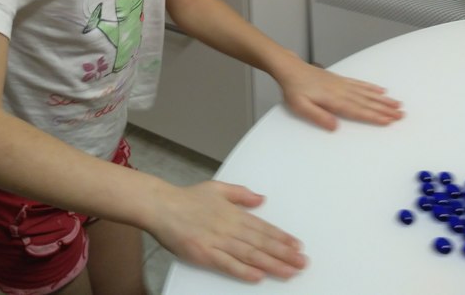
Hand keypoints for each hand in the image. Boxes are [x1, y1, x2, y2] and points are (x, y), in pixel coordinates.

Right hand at [151, 180, 306, 281]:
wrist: (162, 206)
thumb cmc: (187, 198)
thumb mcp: (218, 188)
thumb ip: (241, 194)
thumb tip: (261, 199)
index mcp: (233, 212)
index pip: (263, 227)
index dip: (282, 237)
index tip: (298, 246)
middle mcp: (228, 226)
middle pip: (261, 242)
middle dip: (284, 253)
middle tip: (302, 262)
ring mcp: (217, 241)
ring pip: (250, 254)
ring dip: (272, 263)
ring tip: (289, 271)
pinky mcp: (204, 254)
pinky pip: (227, 264)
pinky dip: (244, 271)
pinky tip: (258, 276)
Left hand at [277, 59, 403, 130]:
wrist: (290, 69)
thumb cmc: (294, 90)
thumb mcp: (300, 107)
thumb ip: (318, 117)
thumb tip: (335, 127)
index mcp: (333, 100)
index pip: (358, 111)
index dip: (374, 116)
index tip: (389, 121)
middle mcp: (341, 91)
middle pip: (367, 102)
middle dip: (385, 109)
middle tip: (401, 114)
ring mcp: (342, 84)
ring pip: (367, 93)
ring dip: (383, 99)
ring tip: (397, 104)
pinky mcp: (340, 79)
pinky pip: (359, 83)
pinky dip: (371, 87)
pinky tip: (380, 90)